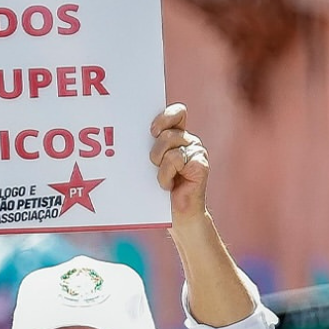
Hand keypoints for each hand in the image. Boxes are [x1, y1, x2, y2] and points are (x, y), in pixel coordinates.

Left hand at [149, 103, 207, 217]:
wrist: (177, 215)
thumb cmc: (159, 189)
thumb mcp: (151, 164)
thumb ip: (148, 146)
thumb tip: (127, 135)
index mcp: (177, 136)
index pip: (177, 113)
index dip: (164, 118)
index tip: (152, 131)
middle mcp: (188, 141)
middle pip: (168, 132)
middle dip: (155, 150)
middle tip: (154, 165)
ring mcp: (197, 152)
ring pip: (170, 145)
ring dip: (159, 165)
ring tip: (163, 179)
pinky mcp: (200, 165)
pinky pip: (176, 159)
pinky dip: (166, 175)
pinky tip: (169, 186)